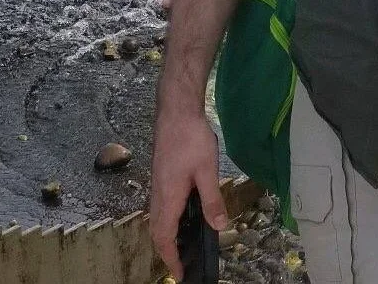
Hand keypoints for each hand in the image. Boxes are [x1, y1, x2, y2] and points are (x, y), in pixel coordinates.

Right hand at [149, 107, 227, 278]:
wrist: (176, 110)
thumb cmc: (191, 139)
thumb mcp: (207, 170)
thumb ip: (212, 200)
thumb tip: (220, 227)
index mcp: (168, 198)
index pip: (164, 238)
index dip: (171, 258)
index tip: (180, 273)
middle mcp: (158, 195)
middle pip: (157, 232)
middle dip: (168, 251)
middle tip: (183, 262)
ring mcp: (157, 184)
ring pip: (157, 218)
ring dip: (167, 235)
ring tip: (184, 244)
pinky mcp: (161, 175)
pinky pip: (161, 206)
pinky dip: (168, 219)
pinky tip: (184, 213)